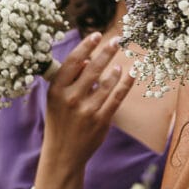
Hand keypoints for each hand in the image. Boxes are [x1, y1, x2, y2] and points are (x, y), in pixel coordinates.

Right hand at [41, 33, 133, 169]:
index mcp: (56, 89)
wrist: (62, 153)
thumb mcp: (56, 98)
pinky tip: (131, 74)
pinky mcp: (101, 120)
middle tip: (117, 40)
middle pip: (92, 68)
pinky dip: (126, 84)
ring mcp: (87, 110)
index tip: (97, 35)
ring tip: (119, 65)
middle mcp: (71, 98)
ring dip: (115, 71)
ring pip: (107, 83)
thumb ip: (70, 79)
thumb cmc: (59, 120)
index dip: (86, 46)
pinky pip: (117, 97)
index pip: (72, 61)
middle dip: (106, 52)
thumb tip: (89, 60)